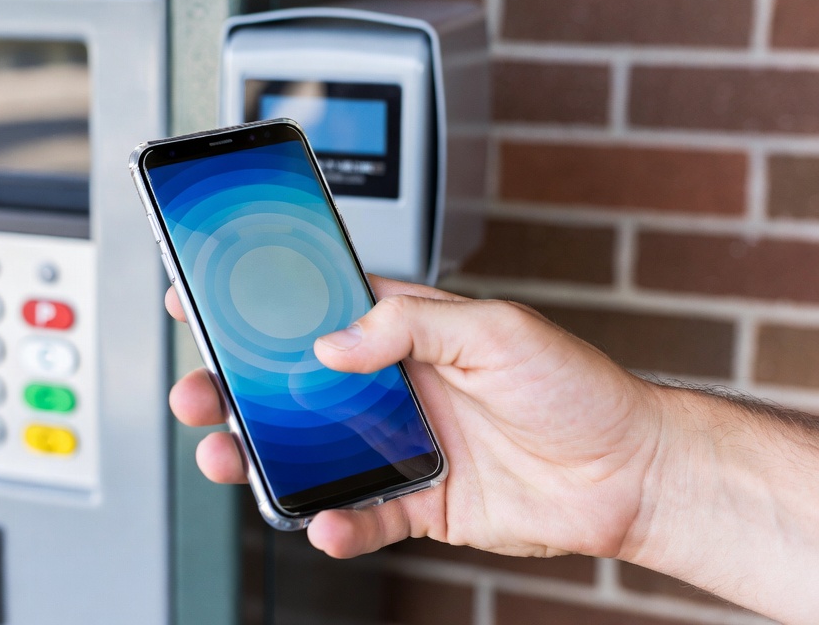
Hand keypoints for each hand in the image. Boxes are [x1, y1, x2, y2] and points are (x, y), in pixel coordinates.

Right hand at [166, 276, 663, 561]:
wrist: (627, 472)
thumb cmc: (574, 387)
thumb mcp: (495, 328)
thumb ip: (408, 324)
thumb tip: (332, 344)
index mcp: (404, 332)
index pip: (315, 311)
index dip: (257, 307)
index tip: (203, 301)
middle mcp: (392, 387)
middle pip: (292, 387)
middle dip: (235, 389)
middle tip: (198, 393)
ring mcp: (400, 445)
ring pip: (310, 453)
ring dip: (263, 458)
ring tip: (231, 459)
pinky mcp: (418, 501)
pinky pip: (361, 515)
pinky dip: (336, 524)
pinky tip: (325, 522)